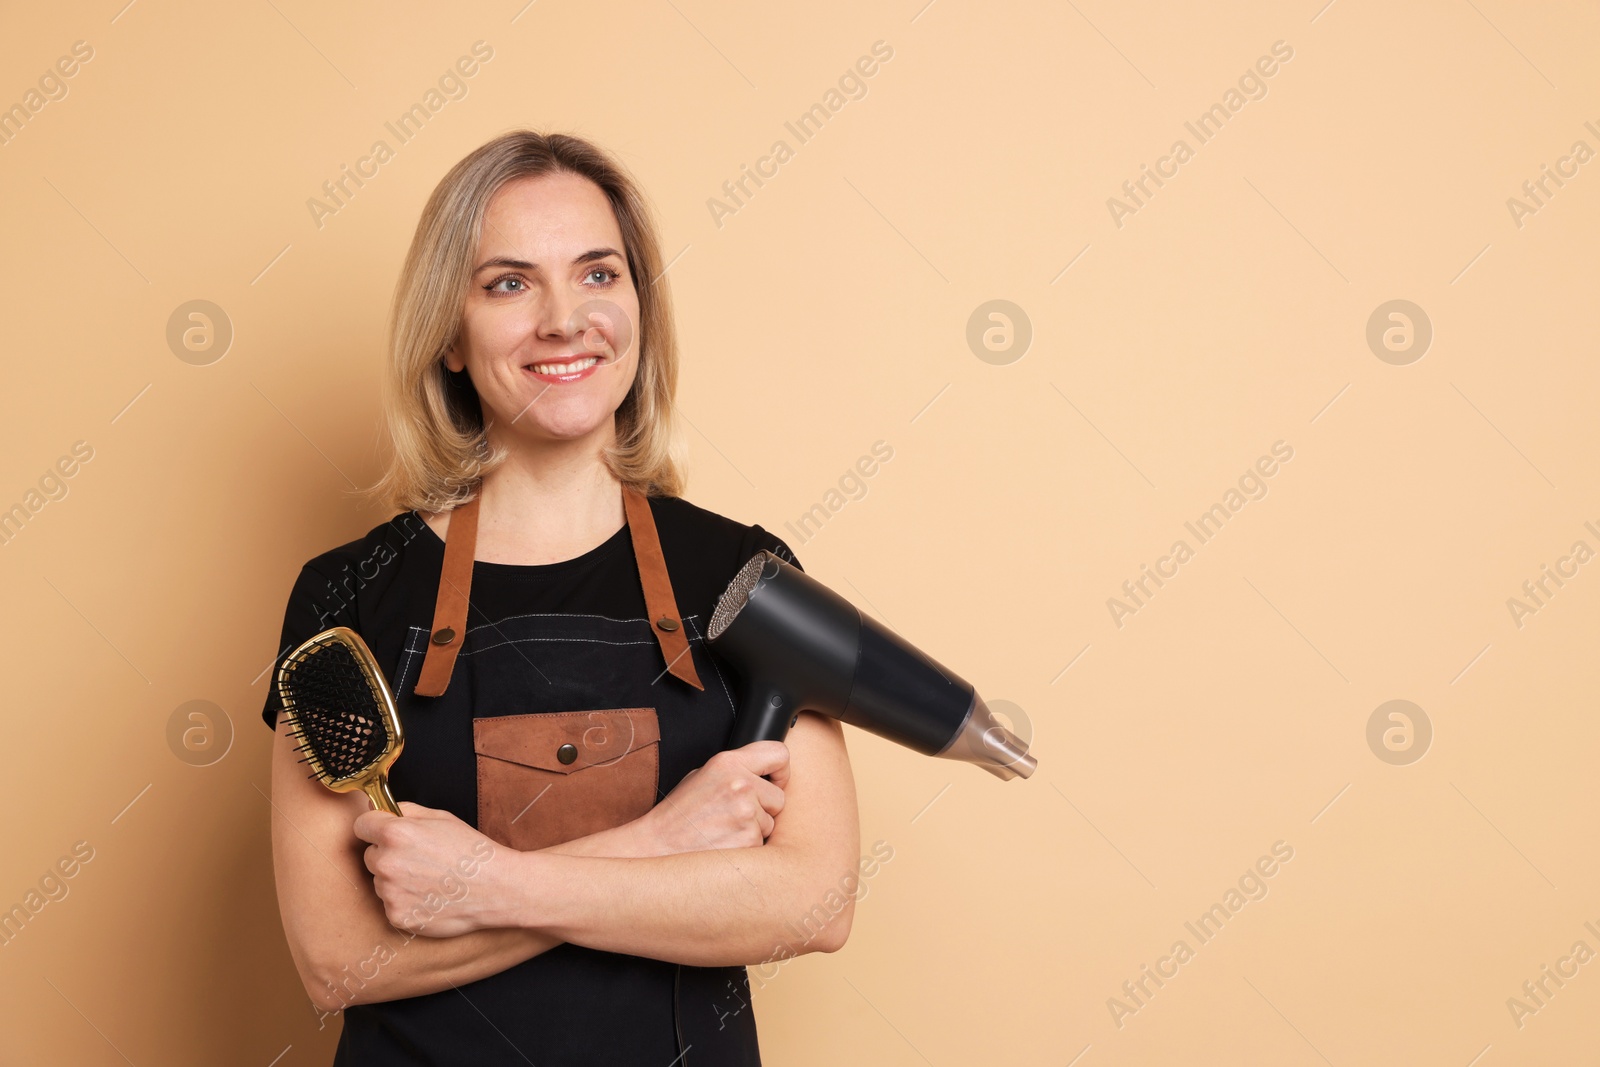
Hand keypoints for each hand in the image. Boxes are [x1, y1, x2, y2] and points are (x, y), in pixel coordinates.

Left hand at [352, 801, 505, 936]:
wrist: (496, 888)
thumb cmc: (472, 852)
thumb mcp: (442, 817)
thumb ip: (406, 811)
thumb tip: (380, 810)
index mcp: (396, 833)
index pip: (361, 825)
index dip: (374, 826)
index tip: (382, 832)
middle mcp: (388, 863)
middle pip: (371, 856)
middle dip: (388, 855)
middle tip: (419, 859)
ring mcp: (390, 893)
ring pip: (381, 882)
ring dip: (396, 880)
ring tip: (429, 879)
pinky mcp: (397, 916)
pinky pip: (391, 904)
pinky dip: (406, 901)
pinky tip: (430, 897)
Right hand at [635, 741, 789, 855]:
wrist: (658, 846)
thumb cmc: (679, 814)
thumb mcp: (702, 776)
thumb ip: (735, 770)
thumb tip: (764, 773)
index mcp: (728, 763)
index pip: (779, 754)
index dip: (780, 771)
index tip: (775, 781)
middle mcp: (741, 785)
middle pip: (779, 797)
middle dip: (765, 808)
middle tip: (736, 814)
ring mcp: (746, 814)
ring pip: (771, 823)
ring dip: (754, 829)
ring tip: (724, 830)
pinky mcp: (748, 841)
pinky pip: (762, 843)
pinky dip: (747, 846)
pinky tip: (724, 843)